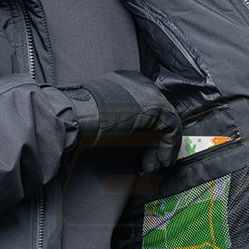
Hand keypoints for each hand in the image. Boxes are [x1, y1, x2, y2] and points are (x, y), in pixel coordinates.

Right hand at [65, 71, 181, 173]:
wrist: (78, 115)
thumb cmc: (83, 118)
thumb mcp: (106, 117)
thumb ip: (123, 121)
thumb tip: (135, 138)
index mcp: (126, 82)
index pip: (148, 108)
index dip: (150, 131)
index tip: (147, 149)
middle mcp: (140, 83)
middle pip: (159, 114)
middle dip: (157, 141)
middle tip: (152, 161)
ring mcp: (149, 92)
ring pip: (167, 121)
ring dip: (163, 147)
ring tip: (155, 165)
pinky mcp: (156, 106)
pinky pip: (171, 128)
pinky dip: (168, 147)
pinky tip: (162, 161)